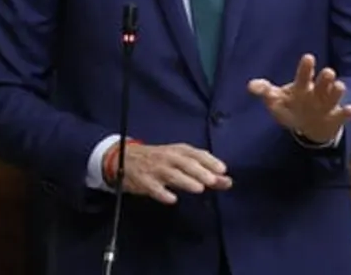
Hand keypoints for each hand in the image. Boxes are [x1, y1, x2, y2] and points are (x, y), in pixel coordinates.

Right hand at [113, 142, 231, 204]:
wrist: (124, 158)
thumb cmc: (160, 159)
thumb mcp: (180, 160)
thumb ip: (204, 171)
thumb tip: (227, 181)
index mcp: (179, 150)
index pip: (197, 154)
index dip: (210, 161)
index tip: (222, 169)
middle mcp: (168, 157)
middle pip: (186, 163)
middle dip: (200, 172)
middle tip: (212, 181)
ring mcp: (155, 169)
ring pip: (172, 174)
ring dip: (186, 181)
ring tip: (198, 188)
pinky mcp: (143, 181)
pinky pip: (154, 188)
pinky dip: (162, 193)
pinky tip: (172, 199)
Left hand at [248, 54, 350, 143]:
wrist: (312, 126)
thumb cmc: (294, 105)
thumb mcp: (278, 100)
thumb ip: (266, 92)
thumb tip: (250, 86)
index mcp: (303, 86)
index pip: (304, 75)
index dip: (306, 67)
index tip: (308, 57)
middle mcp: (317, 92)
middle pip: (322, 82)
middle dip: (325, 78)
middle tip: (328, 72)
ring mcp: (327, 104)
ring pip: (334, 96)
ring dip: (336, 91)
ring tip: (339, 85)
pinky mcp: (335, 118)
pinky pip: (342, 115)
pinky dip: (346, 112)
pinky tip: (350, 109)